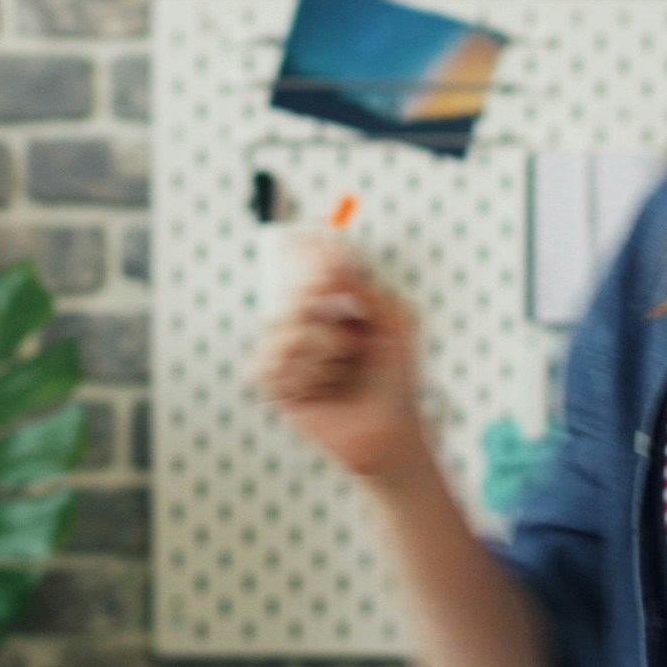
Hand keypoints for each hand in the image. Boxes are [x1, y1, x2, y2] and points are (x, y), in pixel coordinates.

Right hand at [253, 234, 429, 484]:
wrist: (391, 429)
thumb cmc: (396, 377)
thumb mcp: (395, 322)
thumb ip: (364, 289)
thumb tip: (334, 258)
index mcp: (331, 307)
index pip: (306, 269)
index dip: (303, 251)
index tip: (309, 237)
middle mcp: (306, 326)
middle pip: (291, 295)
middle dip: (316, 301)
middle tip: (346, 321)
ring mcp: (288, 356)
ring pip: (279, 329)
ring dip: (317, 345)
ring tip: (341, 363)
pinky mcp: (278, 387)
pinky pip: (270, 365)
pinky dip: (302, 373)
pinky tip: (322, 386)